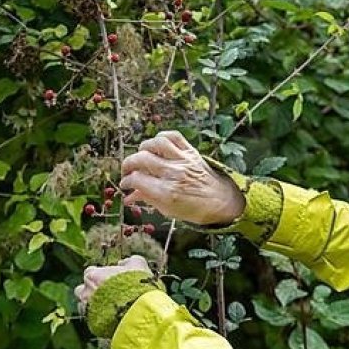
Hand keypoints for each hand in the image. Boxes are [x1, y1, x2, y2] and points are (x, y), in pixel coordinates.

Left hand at [74, 255, 150, 314]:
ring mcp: (87, 309)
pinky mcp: (92, 324)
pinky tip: (111, 316)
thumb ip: (128, 261)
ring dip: (93, 305)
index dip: (101, 275)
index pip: (90, 272)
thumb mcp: (138, 265)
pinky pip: (91, 319)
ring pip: (84, 306)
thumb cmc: (137, 286)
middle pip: (82, 290)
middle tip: (108, 293)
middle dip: (92, 290)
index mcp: (93, 275)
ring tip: (109, 307)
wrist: (139, 311)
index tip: (110, 278)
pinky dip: (98, 317)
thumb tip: (123, 263)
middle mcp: (85, 292)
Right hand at [119, 130, 245, 224]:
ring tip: (142, 156)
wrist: (223, 201)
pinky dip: (162, 137)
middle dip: (128, 164)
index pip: (136, 179)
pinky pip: (174, 136)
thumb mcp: (169, 211)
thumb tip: (129, 196)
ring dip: (144, 148)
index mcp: (167, 192)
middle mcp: (174, 173)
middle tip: (128, 171)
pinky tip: (157, 145)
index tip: (125, 184)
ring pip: (157, 143)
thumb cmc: (196, 209)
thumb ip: (148, 200)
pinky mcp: (192, 152)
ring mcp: (183, 160)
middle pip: (142, 159)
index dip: (126, 182)